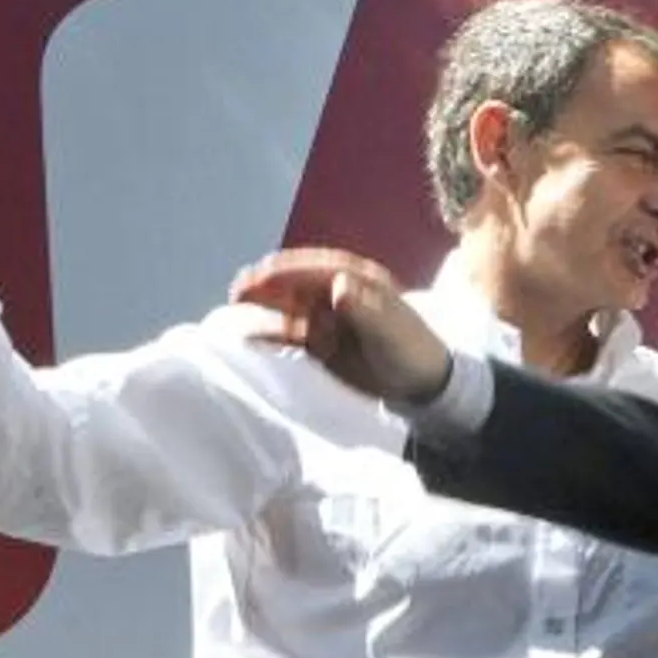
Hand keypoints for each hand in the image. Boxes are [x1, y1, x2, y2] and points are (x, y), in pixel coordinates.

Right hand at [229, 248, 453, 403]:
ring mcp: (328, 317)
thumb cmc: (412, 351)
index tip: (262, 274)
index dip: (289, 270)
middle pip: (297, 284)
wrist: (422, 386)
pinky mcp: (321, 343)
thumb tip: (338, 285)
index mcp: (359, 281)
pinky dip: (271, 334)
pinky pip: (290, 334)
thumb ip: (364, 309)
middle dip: (268, 284)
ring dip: (264, 306)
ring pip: (289, 306)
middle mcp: (339, 293)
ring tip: (235, 308)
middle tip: (238, 290)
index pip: (318, 270)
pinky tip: (250, 337)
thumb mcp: (390, 330)